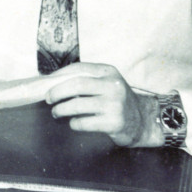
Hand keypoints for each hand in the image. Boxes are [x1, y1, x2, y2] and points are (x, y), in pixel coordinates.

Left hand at [44, 62, 161, 146]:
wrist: (143, 120)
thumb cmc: (118, 100)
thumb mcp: (107, 83)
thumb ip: (87, 80)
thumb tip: (54, 82)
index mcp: (109, 72)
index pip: (79, 68)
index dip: (60, 74)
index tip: (48, 81)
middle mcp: (113, 86)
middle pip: (76, 85)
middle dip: (57, 92)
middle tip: (48, 99)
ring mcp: (114, 105)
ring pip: (77, 105)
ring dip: (60, 109)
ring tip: (56, 112)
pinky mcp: (113, 123)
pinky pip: (83, 123)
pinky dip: (74, 123)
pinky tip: (73, 123)